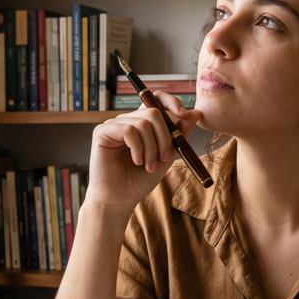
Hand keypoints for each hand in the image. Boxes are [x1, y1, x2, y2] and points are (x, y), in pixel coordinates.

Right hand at [84, 92, 203, 214]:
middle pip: (153, 112)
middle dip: (164, 137)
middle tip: (164, 158)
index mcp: (142, 122)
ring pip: (143, 123)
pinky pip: (128, 130)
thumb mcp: (167, 155)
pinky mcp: (102, 132)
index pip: (157, 98)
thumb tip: (196, 112)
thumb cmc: (140, 179)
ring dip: (151, 148)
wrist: (120, 199)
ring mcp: (114, 124)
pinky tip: (137, 161)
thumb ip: (179, 134)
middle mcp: (127, 119)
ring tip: (149, 166)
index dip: (172, 101)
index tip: (183, 116)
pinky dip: (138, 148)